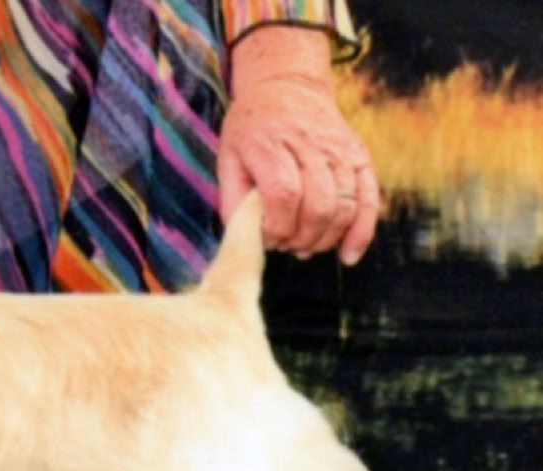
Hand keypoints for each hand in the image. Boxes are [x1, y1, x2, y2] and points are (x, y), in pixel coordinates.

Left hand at [218, 27, 378, 265]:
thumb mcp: (228, 158)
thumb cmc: (251, 130)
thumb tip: (245, 239)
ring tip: (305, 246)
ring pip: (344, 206)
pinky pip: (369, 199)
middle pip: (318, 205)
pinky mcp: (359, 156)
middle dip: (301, 238)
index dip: (277, 227)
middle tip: (286, 245)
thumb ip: (233, 199)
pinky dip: (362, 232)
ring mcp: (339, 150)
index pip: (284, 195)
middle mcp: (310, 145)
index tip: (268, 238)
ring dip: (324, 238)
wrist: (287, 88)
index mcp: (271, 145)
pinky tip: (348, 256)